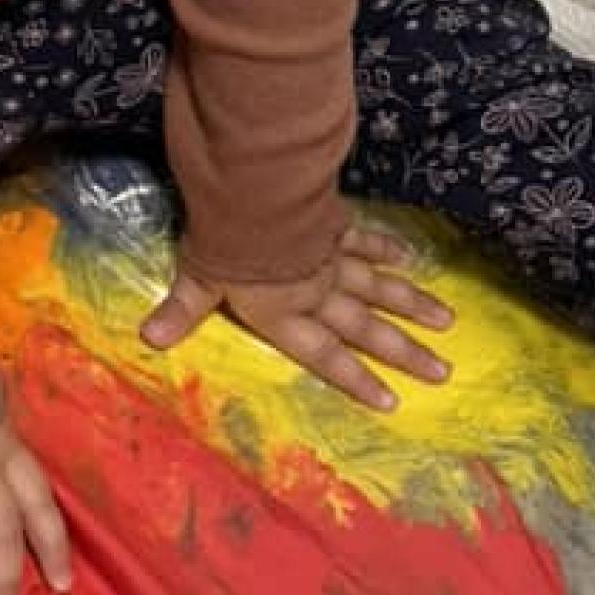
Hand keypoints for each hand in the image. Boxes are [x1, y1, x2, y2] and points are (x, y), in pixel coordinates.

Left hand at [139, 221, 453, 411]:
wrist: (253, 193)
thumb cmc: (223, 243)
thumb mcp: (197, 279)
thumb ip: (181, 310)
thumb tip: (148, 339)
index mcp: (284, 313)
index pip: (324, 355)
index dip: (356, 379)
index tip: (392, 401)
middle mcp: (316, 291)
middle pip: (365, 327)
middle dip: (403, 351)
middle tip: (443, 370)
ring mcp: (331, 257)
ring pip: (379, 287)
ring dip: (411, 305)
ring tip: (446, 323)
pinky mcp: (335, 224)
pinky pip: (365, 241)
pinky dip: (387, 250)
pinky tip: (409, 259)